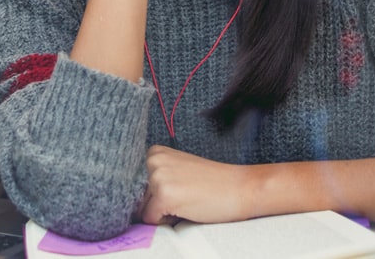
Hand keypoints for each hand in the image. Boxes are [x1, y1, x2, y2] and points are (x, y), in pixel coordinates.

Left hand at [140, 145, 254, 224]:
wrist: (240, 187)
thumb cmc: (212, 182)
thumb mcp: (178, 170)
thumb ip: (155, 178)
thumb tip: (134, 200)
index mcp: (155, 152)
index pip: (135, 183)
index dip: (153, 193)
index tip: (175, 188)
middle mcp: (153, 160)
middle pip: (138, 197)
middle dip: (156, 203)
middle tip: (185, 194)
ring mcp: (157, 177)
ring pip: (143, 209)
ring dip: (161, 212)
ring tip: (186, 200)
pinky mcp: (164, 195)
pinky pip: (151, 219)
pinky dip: (166, 221)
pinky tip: (187, 207)